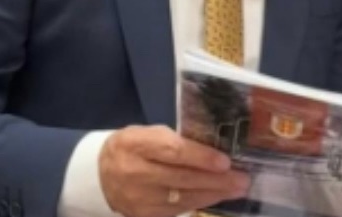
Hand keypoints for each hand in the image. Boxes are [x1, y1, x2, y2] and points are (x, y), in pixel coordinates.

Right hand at [99, 125, 249, 216]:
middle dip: (216, 180)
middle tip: (242, 179)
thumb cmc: (134, 145)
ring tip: (236, 189)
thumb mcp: (150, 133)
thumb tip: (215, 148)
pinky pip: (175, 211)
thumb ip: (177, 140)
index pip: (175, 152)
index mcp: (137, 144)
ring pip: (181, 198)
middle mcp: (135, 173)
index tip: (225, 162)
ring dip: (213, 194)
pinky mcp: (141, 215)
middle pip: (182, 178)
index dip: (202, 158)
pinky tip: (215, 197)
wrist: (99, 172)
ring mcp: (137, 198)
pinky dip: (198, 203)